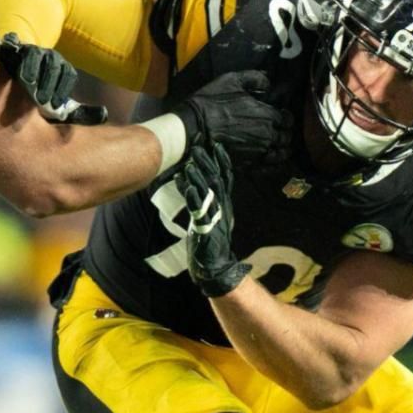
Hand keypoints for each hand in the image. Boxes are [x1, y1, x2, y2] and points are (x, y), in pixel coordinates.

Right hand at [0, 33, 107, 124]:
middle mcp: (52, 57)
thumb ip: (79, 112)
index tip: (54, 106)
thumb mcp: (59, 104)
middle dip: (49, 83)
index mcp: (64, 68)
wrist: (18, 78)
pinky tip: (13, 67)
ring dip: (33, 70)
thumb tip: (105, 115)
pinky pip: (17, 47)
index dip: (62, 90)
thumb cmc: (41, 94)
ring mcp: (34, 50)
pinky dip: (15, 53)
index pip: (69, 75)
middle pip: (54, 66)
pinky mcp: (16, 48)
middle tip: (42, 101)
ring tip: (28, 84)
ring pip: (36, 56)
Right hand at [173, 70, 292, 159]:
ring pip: (281, 154)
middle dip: (284, 133)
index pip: (287, 119)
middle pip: (286, 137)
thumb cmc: (210, 103)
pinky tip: (271, 162)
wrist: (191, 129)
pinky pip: (269, 168)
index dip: (285, 117)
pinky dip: (274, 166)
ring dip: (281, 150)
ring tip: (277, 147)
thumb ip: (254, 78)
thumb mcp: (231, 81)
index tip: (280, 115)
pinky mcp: (247, 164)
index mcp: (268, 115)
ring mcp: (258, 152)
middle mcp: (268, 135)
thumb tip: (268, 81)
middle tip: (278, 131)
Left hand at [178, 141, 249, 296]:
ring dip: (199, 178)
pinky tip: (188, 188)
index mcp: (223, 204)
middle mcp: (221, 209)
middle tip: (198, 147)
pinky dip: (194, 199)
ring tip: (190, 164)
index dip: (220, 161)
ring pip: (208, 194)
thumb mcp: (206, 216)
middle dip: (207, 163)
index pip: (224, 178)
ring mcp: (215, 219)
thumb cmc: (208, 241)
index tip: (214, 144)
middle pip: (216, 181)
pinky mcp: (206, 230)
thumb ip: (201, 200)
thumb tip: (189, 182)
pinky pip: (200, 212)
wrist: (215, 268)